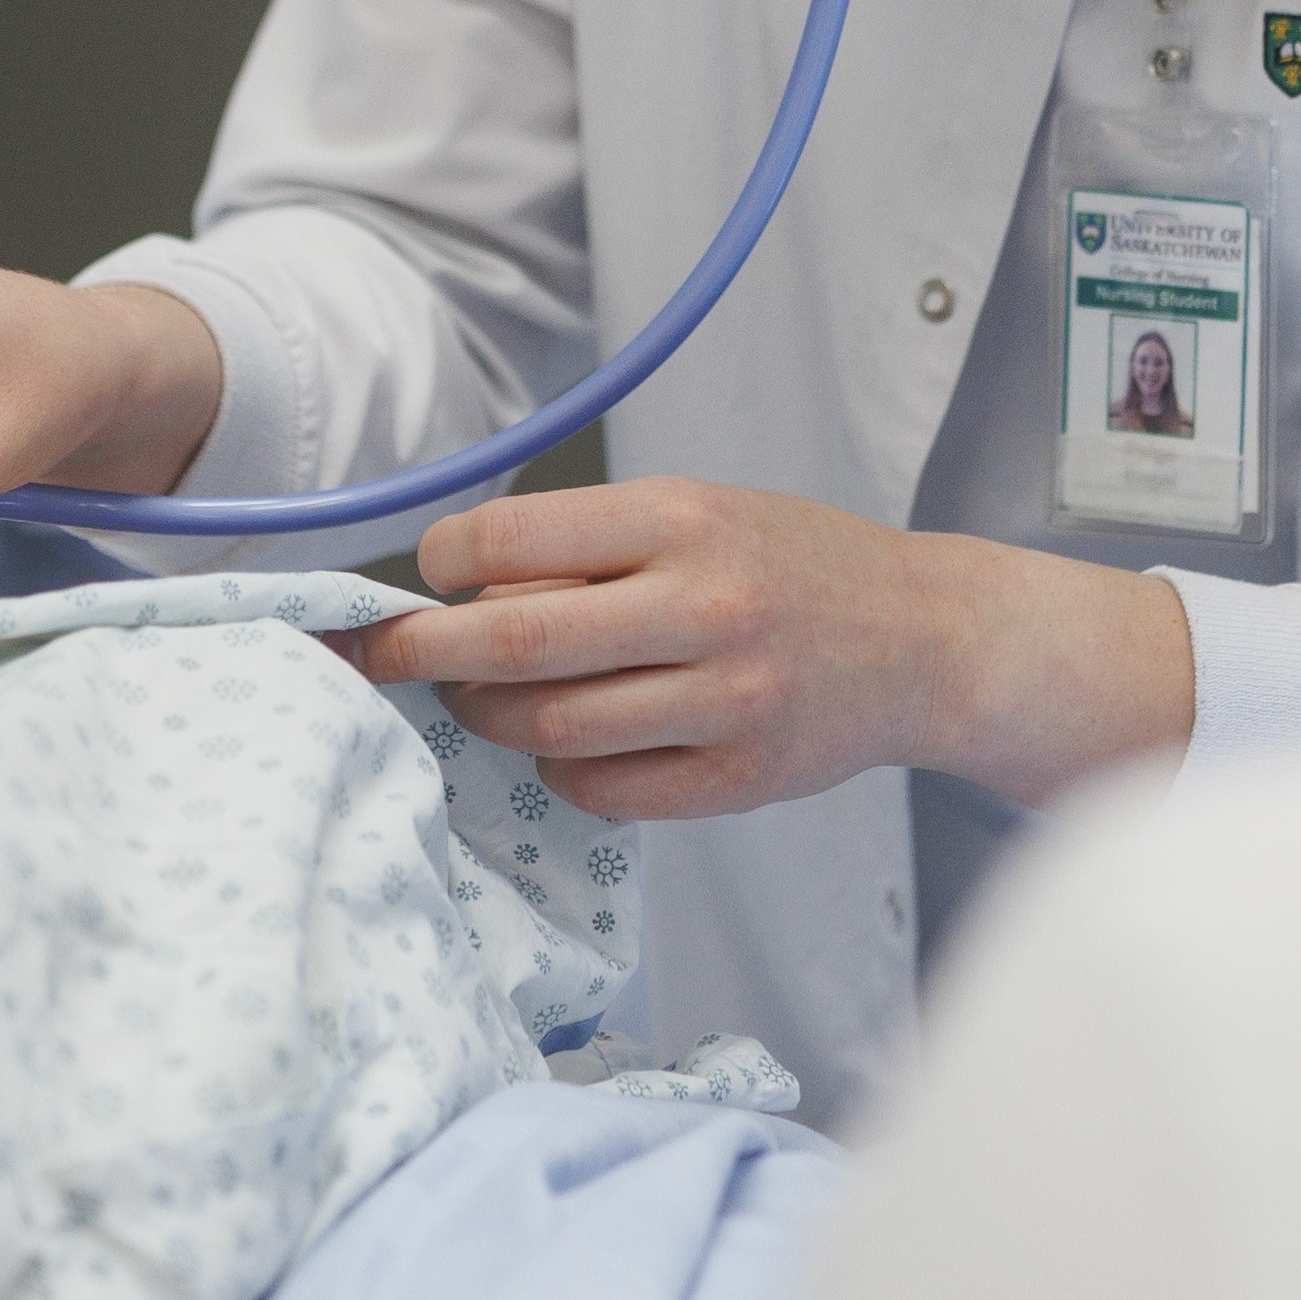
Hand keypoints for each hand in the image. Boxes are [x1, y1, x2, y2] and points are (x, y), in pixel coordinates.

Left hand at [349, 479, 1194, 819]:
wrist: (925, 638)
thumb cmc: (794, 564)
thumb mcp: (701, 511)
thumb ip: (593, 545)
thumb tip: (462, 588)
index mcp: (683, 520)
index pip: (512, 539)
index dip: (442, 561)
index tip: (428, 573)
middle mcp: (705, 607)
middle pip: (515, 639)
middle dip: (419, 650)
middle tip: (375, 656)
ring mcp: (727, 701)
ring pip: (549, 726)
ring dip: (489, 716)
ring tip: (482, 698)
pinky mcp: (741, 778)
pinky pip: (604, 789)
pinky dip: (561, 770)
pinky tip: (569, 742)